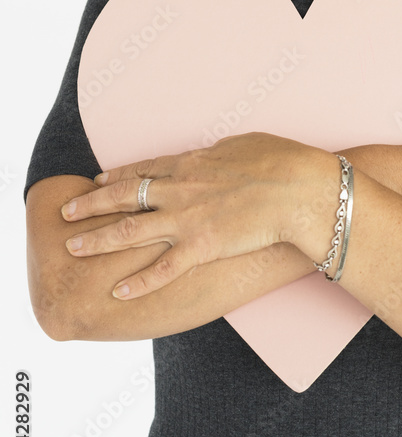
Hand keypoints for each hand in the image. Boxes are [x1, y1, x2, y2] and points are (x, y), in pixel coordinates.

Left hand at [59, 131, 317, 298]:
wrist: (298, 189)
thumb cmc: (281, 160)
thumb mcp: (243, 144)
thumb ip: (219, 153)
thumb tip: (213, 154)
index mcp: (189, 162)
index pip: (142, 170)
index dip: (116, 177)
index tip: (97, 181)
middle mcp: (179, 190)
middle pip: (124, 197)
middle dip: (91, 205)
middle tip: (67, 213)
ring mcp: (187, 220)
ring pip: (130, 231)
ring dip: (98, 240)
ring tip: (73, 248)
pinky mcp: (202, 247)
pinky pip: (162, 270)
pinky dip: (138, 283)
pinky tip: (118, 293)